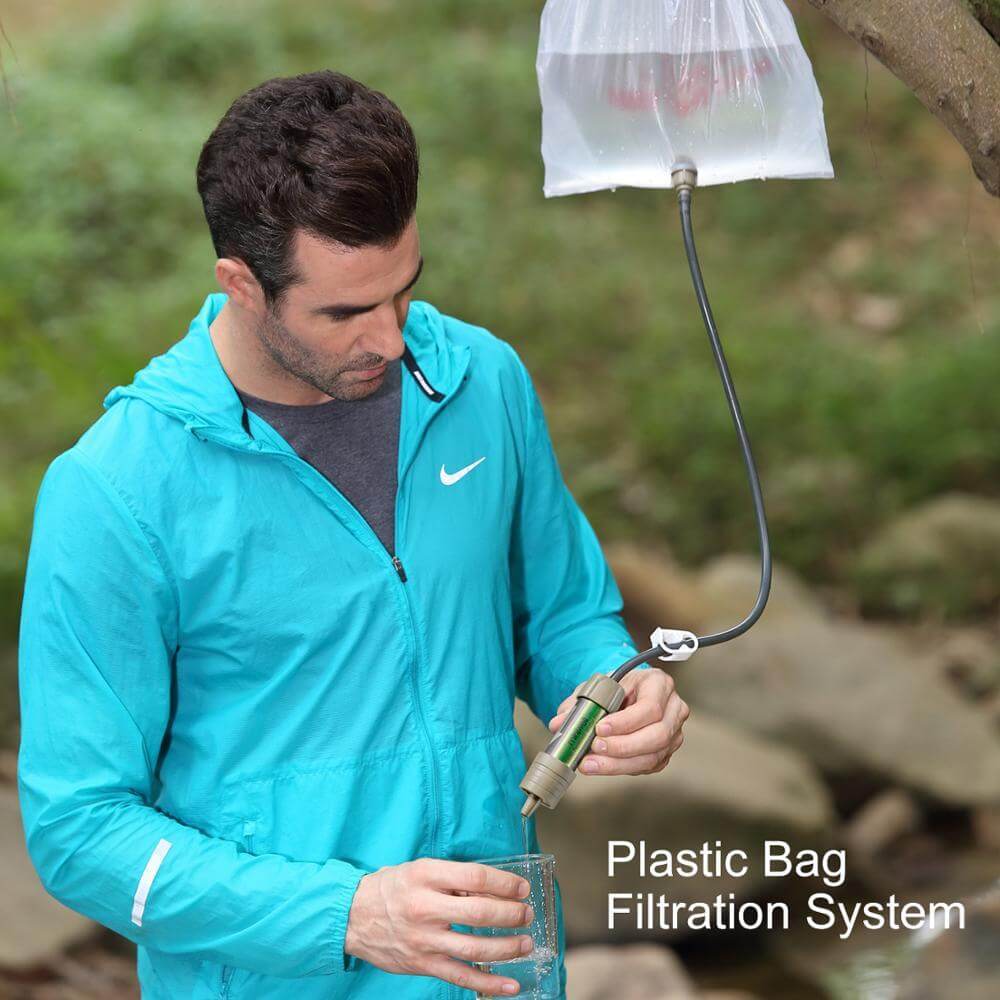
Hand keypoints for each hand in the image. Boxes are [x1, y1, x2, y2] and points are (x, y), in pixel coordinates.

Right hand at [344, 858, 534, 995]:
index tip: (521, 887)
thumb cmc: (391, 888)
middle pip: (480, 913)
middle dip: (511, 914)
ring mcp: (425, 939)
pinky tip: (510, 985)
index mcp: (426, 876)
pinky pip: (461, 976)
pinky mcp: (423, 964)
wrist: (352, 916)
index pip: (475, 877)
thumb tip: (491, 888)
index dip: (504, 883)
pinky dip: (489, 983)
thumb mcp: (419, 869)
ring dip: (508, 947)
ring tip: (526, 943)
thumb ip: (452, 878)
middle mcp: (426, 907)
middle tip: (526, 914)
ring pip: (476, 947)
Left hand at [548, 668, 688, 775]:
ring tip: (591, 763)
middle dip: (622, 746)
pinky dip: (622, 768)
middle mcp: (673, 708)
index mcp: (659, 683)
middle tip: (595, 748)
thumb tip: (559, 723)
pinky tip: (602, 766)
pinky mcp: (665, 752)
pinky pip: (647, 766)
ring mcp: (674, 732)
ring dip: (619, 763)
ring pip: (653, 756)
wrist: (627, 693)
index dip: (625, 722)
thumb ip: (579, 703)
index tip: (600, 728)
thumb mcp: (599, 687)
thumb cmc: (618, 687)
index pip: (650, 707)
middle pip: (657, 735)